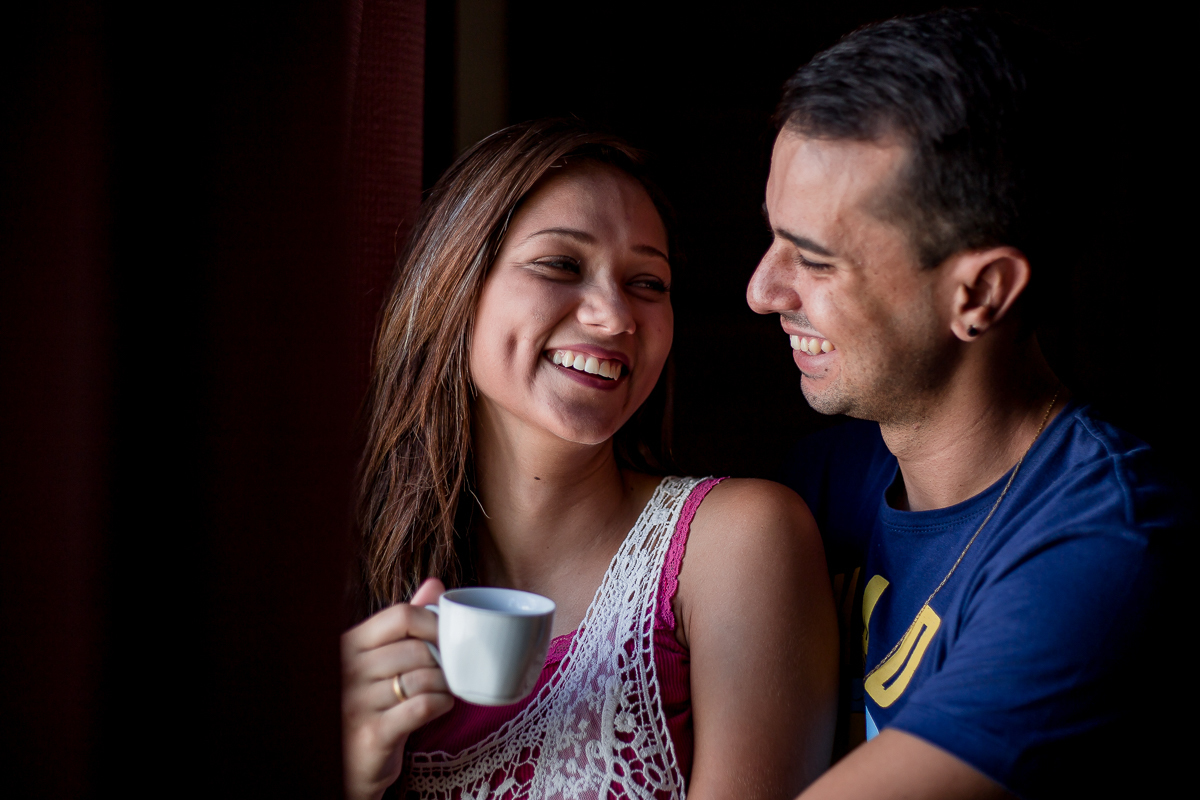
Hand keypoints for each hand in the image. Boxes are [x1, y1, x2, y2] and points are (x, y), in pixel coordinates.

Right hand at [342, 578, 454, 799]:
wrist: (349, 762)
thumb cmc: (372, 703)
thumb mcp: (383, 659)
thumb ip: (405, 622)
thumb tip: (435, 584)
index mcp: (349, 644)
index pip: (400, 615)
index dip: (433, 622)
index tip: (446, 637)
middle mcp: (347, 671)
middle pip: (417, 648)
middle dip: (443, 659)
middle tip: (449, 670)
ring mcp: (355, 703)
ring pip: (423, 678)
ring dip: (445, 683)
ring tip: (444, 688)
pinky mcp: (371, 734)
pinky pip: (421, 707)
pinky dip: (440, 704)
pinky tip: (440, 705)